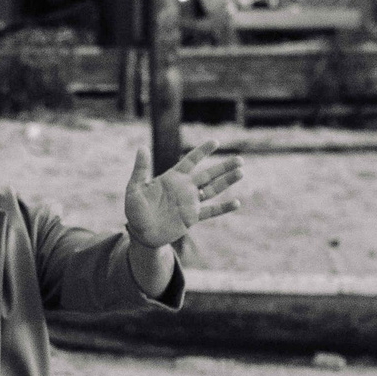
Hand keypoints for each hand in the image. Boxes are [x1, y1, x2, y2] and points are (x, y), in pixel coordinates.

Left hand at [124, 142, 244, 249]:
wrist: (140, 233)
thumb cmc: (135, 210)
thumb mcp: (135, 188)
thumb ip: (141, 169)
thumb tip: (142, 147)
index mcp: (172, 178)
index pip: (191, 161)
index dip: (203, 151)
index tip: (215, 142)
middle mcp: (184, 188)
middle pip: (208, 174)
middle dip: (223, 167)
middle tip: (240, 159)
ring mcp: (190, 203)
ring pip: (213, 189)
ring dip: (227, 182)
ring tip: (241, 173)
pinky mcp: (192, 218)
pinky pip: (210, 211)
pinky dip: (223, 208)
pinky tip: (237, 203)